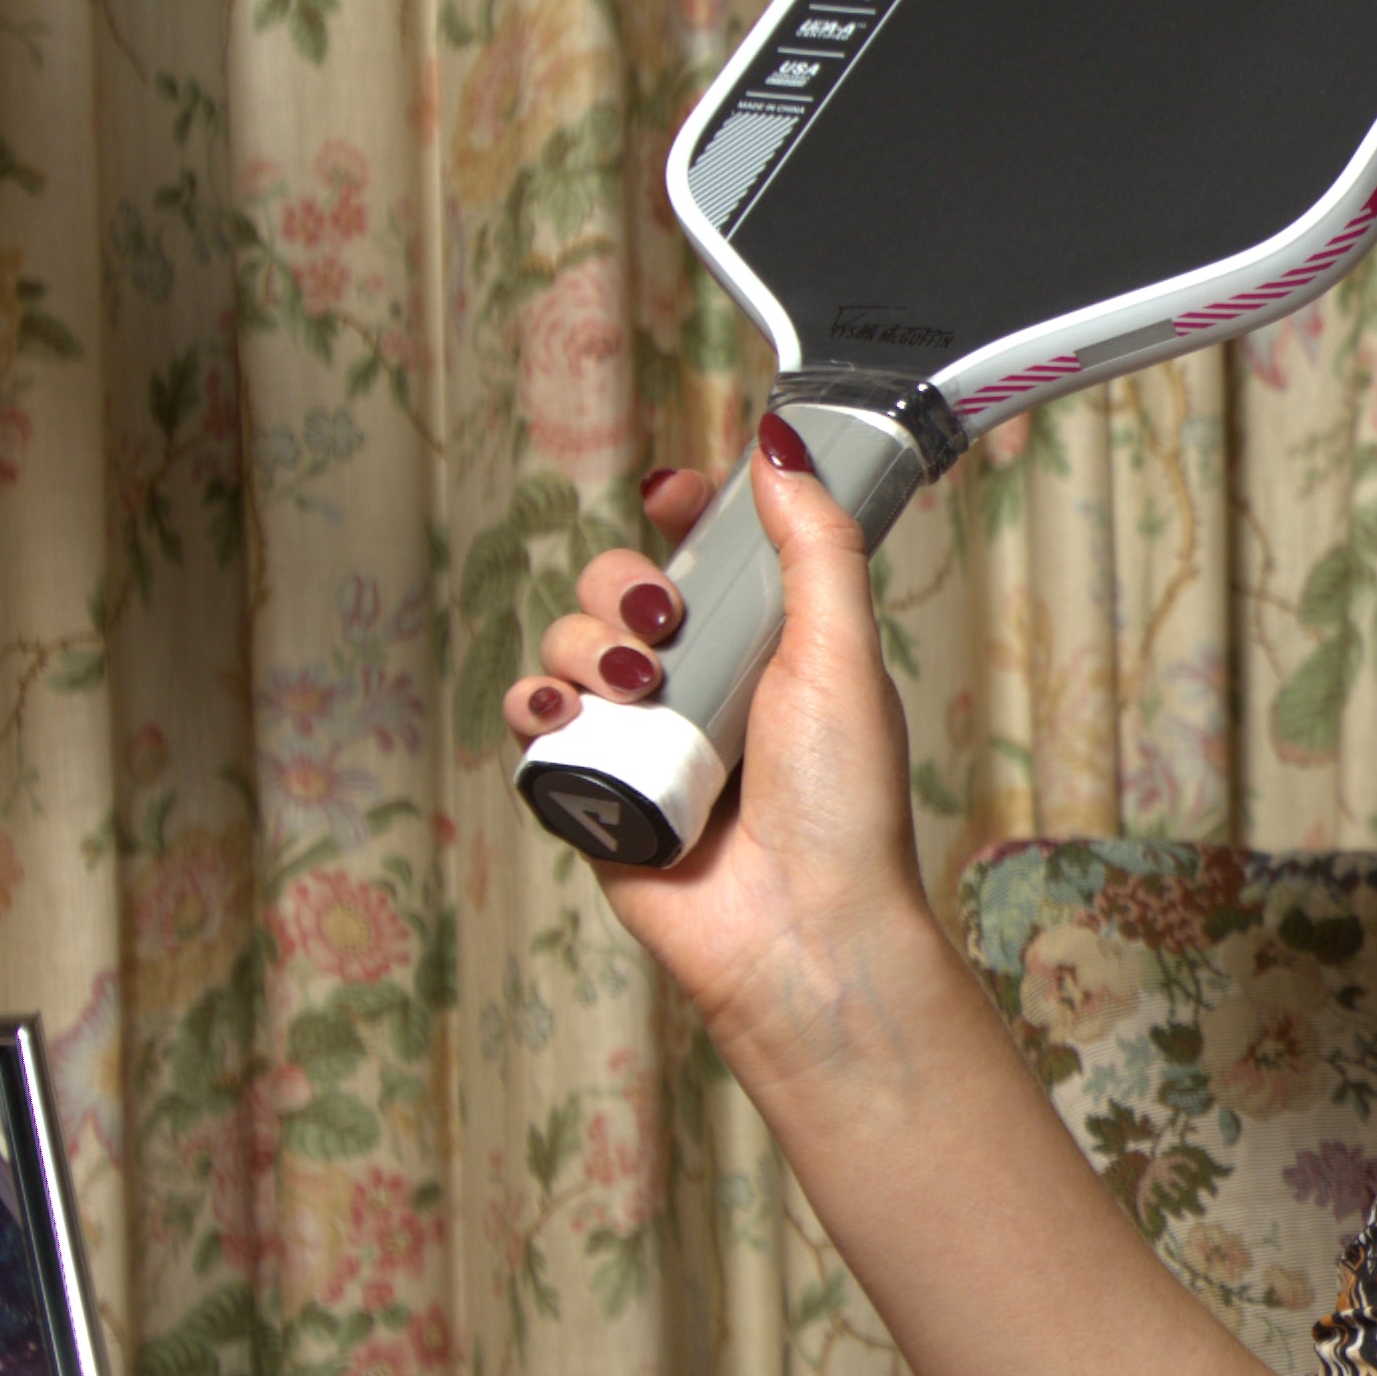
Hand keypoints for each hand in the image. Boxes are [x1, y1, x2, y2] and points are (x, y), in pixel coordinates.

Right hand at [502, 437, 942, 1083]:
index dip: (678, 513)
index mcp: (766, 646)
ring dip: (584, 645)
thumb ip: (815, 547)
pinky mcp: (590, 790)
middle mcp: (699, 684)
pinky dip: (535, 705)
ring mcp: (640, 736)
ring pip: (568, 644)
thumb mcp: (842, 653)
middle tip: (663, 621)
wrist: (803, 927)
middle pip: (618, 587)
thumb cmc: (842, 804)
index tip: (673, 493)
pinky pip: (534, 722)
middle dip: (622, 583)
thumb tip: (779, 447)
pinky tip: (565, 713)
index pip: (703, 552)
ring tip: (634, 688)